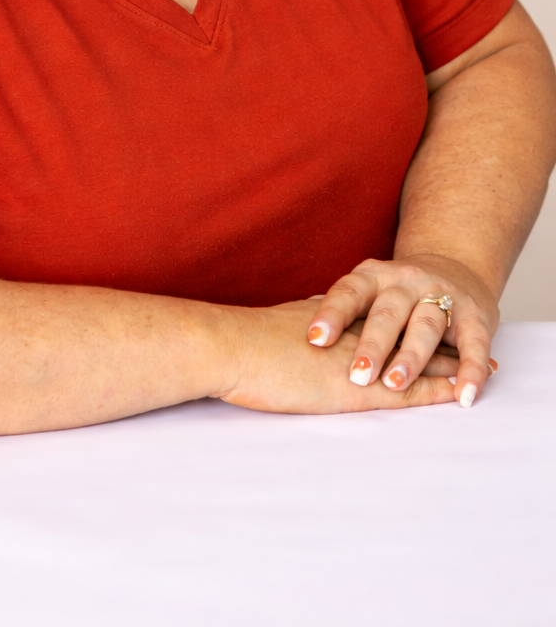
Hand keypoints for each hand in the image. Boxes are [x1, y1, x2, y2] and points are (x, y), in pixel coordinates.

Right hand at [218, 300, 459, 413]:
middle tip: (460, 336)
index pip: (375, 314)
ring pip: (415, 358)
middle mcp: (350, 331)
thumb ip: (297, 323)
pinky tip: (456, 392)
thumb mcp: (275, 324)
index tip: (418, 319)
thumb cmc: (238, 343)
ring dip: (446, 363)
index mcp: (329, 315)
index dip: (400, 318)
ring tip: (475, 368)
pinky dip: (435, 390)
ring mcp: (357, 359)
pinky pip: (407, 390)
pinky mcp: (356, 388)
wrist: (230, 347)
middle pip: (404, 330)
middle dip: (434, 335)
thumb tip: (301, 320)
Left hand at [306, 255, 499, 407]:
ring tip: (394, 384)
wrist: (457, 267)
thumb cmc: (396, 293)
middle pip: (387, 313)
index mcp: (374, 276)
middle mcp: (407, 281)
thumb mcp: (368, 293)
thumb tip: (295, 335)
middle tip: (356, 375)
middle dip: (372, 345)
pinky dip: (470, 371)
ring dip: (411, 357)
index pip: (349, 292)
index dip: (332, 314)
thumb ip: (344, 312)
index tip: (314, 340)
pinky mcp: (475, 316)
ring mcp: (442, 296)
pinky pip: (473, 345)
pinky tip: (463, 395)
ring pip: (425, 326)